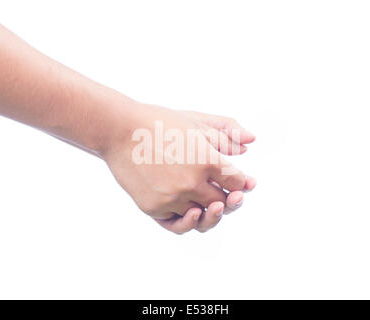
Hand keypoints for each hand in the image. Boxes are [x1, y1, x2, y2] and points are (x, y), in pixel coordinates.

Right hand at [100, 102, 255, 233]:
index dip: (243, 183)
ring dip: (212, 214)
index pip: (236, 182)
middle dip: (232, 200)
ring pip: (202, 217)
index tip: (244, 182)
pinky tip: (194, 213)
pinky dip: (189, 222)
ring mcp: (172, 198)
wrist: (119, 130)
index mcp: (207, 160)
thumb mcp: (195, 121)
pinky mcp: (154, 208)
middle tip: (234, 196)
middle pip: (223, 202)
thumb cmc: (158, 122)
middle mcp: (192, 183)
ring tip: (217, 207)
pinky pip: (178, 224)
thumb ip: (225, 133)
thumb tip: (250, 141)